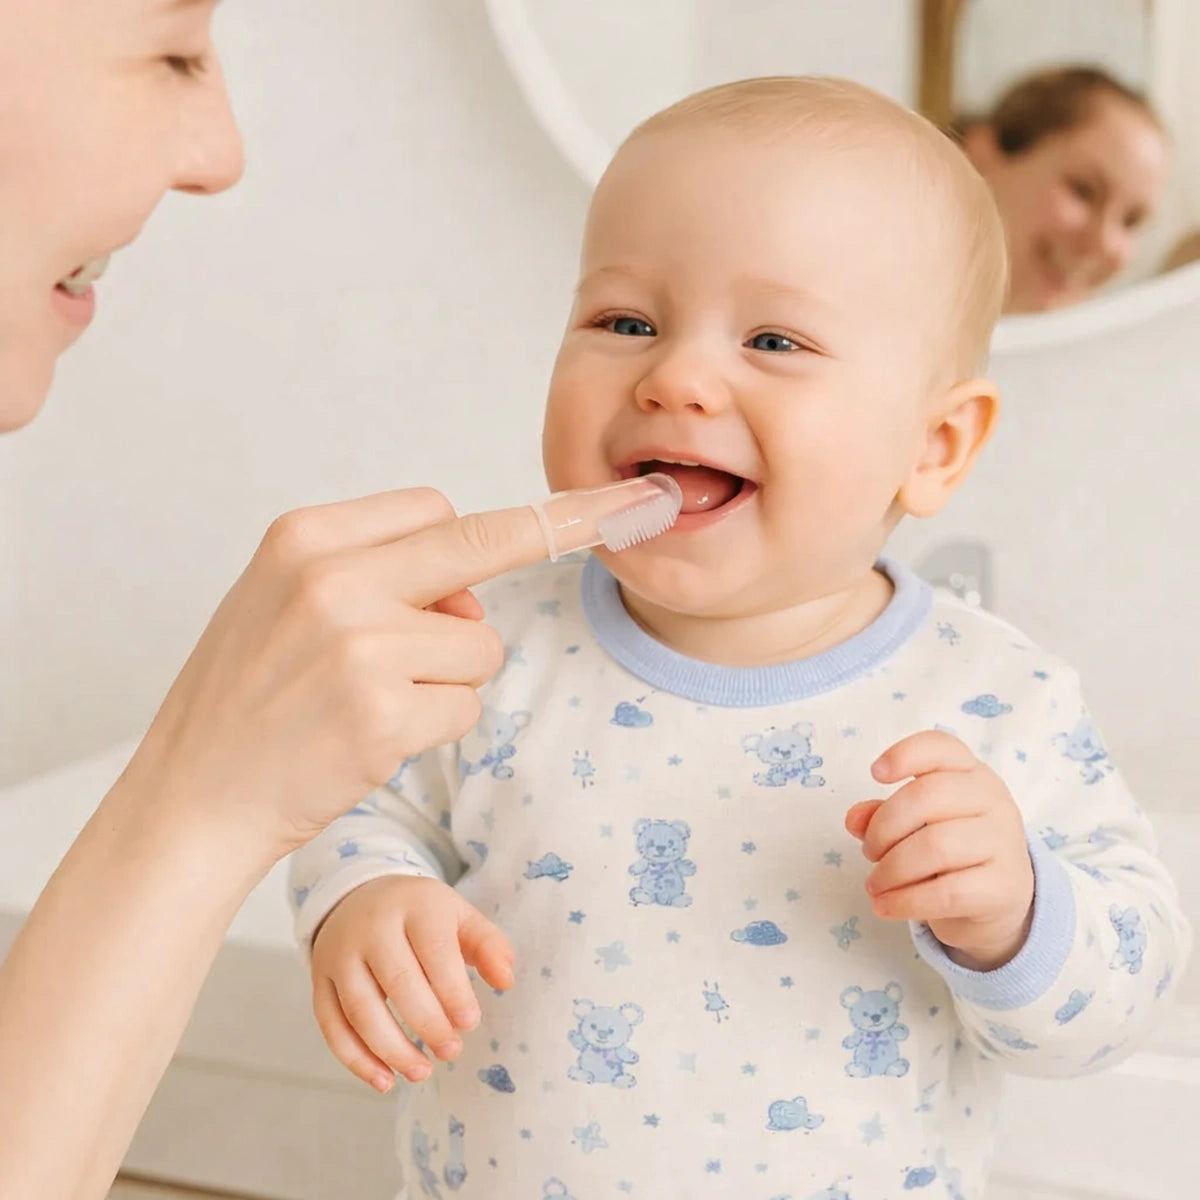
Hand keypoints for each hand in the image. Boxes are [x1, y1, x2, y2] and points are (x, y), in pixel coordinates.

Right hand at [119, 489, 547, 858]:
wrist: (194, 796)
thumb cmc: (246, 696)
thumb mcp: (281, 599)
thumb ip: (371, 571)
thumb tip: (468, 588)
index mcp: (303, 538)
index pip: (431, 508)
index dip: (480, 531)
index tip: (568, 504)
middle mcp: (333, 580)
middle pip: (480, 545)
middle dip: (557, 529)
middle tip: (620, 509)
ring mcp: (361, 648)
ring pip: (480, 645)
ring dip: (451, 676)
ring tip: (374, 700)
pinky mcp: (385, 716)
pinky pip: (468, 705)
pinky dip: (439, 724)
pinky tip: (377, 737)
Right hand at [311, 876, 513, 1092]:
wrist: (361, 895)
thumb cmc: (422, 915)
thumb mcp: (458, 916)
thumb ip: (488, 945)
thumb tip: (506, 980)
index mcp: (414, 905)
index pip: (434, 950)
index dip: (453, 990)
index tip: (470, 1023)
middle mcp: (371, 927)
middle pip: (397, 981)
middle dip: (427, 1023)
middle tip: (452, 1052)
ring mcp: (340, 953)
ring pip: (361, 1009)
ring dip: (391, 1049)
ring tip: (422, 1072)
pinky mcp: (319, 979)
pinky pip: (332, 1025)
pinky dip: (355, 1059)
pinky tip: (384, 1081)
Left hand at [845, 731, 1033, 971]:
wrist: (999, 901)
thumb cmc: (951, 850)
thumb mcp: (917, 824)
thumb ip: (883, 814)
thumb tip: (854, 819)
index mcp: (971, 773)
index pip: (942, 747)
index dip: (905, 754)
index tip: (876, 774)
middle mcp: (993, 800)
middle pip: (928, 796)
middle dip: (884, 827)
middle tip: (869, 852)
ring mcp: (1004, 843)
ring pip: (935, 847)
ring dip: (891, 870)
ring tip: (875, 884)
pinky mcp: (1003, 887)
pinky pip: (946, 893)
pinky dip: (905, 901)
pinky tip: (885, 906)